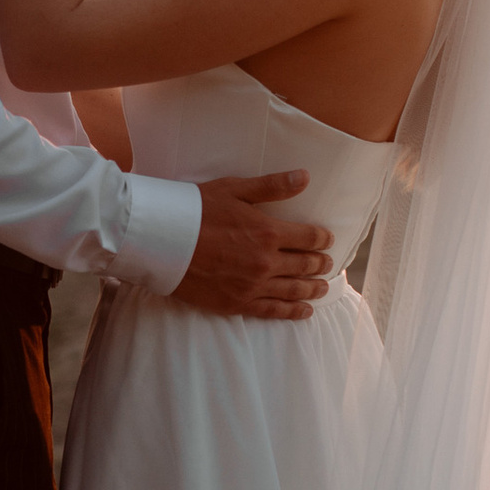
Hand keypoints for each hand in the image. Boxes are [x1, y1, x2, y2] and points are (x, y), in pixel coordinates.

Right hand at [173, 172, 333, 321]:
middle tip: (327, 264)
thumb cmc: (195, 210)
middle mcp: (266, 262)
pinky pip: (273, 311)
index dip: (323, 239)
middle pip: (305, 265)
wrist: (161, 240)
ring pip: (294, 290)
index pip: (309, 238)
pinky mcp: (237, 303)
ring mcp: (253, 286)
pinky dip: (293, 311)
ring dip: (312, 289)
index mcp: (268, 232)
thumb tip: (304, 177)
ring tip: (322, 288)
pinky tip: (304, 311)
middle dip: (320, 264)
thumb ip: (272, 186)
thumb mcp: (234, 189)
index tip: (328, 240)